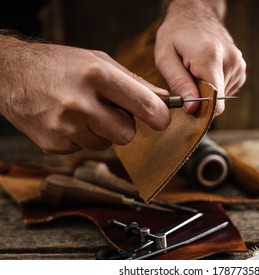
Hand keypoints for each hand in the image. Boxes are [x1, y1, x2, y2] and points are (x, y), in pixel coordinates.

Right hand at [0, 36, 170, 153]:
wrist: (11, 73)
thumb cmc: (59, 64)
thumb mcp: (98, 61)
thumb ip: (133, 82)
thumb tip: (163, 100)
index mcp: (96, 75)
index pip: (142, 104)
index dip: (159, 116)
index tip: (162, 120)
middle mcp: (80, 103)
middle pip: (127, 134)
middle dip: (124, 125)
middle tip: (109, 110)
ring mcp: (65, 127)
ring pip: (106, 144)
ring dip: (101, 131)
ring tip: (82, 111)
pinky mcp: (53, 145)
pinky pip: (85, 149)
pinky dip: (81, 137)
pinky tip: (67, 120)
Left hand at [155, 0, 245, 114]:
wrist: (195, 14)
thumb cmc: (176, 35)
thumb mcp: (165, 57)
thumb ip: (178, 83)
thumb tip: (193, 108)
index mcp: (210, 57)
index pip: (214, 101)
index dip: (199, 109)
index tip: (187, 105)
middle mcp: (230, 61)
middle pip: (216, 100)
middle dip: (200, 98)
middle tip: (186, 82)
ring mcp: (239, 64)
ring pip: (221, 97)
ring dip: (206, 92)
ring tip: (195, 73)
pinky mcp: (241, 69)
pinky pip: (226, 90)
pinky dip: (214, 87)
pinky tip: (205, 72)